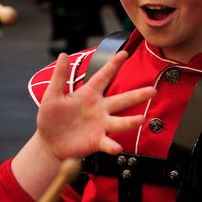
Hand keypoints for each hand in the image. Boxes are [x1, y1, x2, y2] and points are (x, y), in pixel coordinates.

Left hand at [37, 50, 156, 158]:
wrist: (49, 144)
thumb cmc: (50, 119)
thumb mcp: (52, 95)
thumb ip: (59, 77)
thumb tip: (63, 55)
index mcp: (89, 94)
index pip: (104, 76)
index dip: (114, 65)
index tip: (125, 53)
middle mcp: (99, 109)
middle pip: (122, 100)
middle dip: (138, 95)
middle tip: (152, 90)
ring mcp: (100, 125)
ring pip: (120, 122)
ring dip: (131, 121)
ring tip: (141, 119)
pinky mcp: (97, 141)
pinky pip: (108, 143)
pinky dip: (113, 146)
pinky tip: (117, 148)